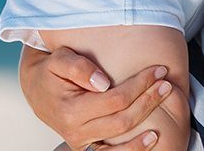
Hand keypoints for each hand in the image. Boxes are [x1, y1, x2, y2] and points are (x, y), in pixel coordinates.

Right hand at [19, 45, 173, 150]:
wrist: (36, 89)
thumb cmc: (51, 72)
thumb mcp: (59, 60)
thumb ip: (79, 68)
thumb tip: (102, 82)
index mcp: (71, 110)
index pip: (116, 99)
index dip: (140, 85)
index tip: (157, 70)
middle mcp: (76, 131)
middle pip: (123, 119)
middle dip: (148, 100)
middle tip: (166, 83)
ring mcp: (82, 142)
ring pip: (120, 140)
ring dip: (146, 122)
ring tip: (165, 105)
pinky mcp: (87, 146)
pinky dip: (132, 149)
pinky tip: (151, 139)